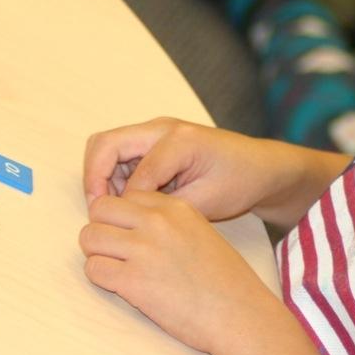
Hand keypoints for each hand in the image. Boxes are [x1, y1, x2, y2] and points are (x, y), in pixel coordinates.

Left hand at [79, 190, 271, 353]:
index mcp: (174, 208)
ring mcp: (142, 250)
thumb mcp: (201, 233)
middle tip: (114, 251)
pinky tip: (120, 287)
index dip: (122, 217)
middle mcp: (155, 222)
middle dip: (102, 230)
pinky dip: (100, 278)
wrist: (240, 314)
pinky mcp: (132, 281)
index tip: (129, 235)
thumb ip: (169, 223)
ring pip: (89, 238)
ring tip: (115, 269)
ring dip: (97, 254)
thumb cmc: (225, 281)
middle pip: (100, 210)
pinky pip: (93, 269)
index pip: (126, 197)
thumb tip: (134, 227)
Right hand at [82, 117, 285, 221]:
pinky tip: (131, 201)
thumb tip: (128, 213)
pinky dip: (116, 176)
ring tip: (118, 209)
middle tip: (99, 212)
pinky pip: (121, 154)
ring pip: (108, 147)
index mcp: (179, 141)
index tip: (122, 226)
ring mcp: (156, 131)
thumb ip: (165, 207)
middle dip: (94, 179)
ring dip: (104, 177)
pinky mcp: (154, 141)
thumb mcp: (205, 202)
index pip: (133, 170)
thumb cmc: (239, 182)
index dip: (121, 201)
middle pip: (105, 144)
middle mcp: (162, 128)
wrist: (259, 167)